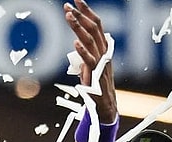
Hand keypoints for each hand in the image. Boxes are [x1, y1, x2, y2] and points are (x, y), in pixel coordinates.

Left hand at [64, 0, 116, 122]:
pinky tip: (75, 42)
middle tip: (68, 5)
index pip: (96, 24)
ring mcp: (100, 61)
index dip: (86, 12)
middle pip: (93, 28)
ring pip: (90, 40)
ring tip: (69, 17)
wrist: (104, 102)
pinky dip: (82, 50)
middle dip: (81, 15)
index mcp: (103, 46)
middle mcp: (104, 51)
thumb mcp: (90, 62)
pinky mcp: (95, 73)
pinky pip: (89, 59)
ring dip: (78, 27)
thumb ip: (86, 50)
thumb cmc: (95, 82)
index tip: (76, 0)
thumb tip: (77, 40)